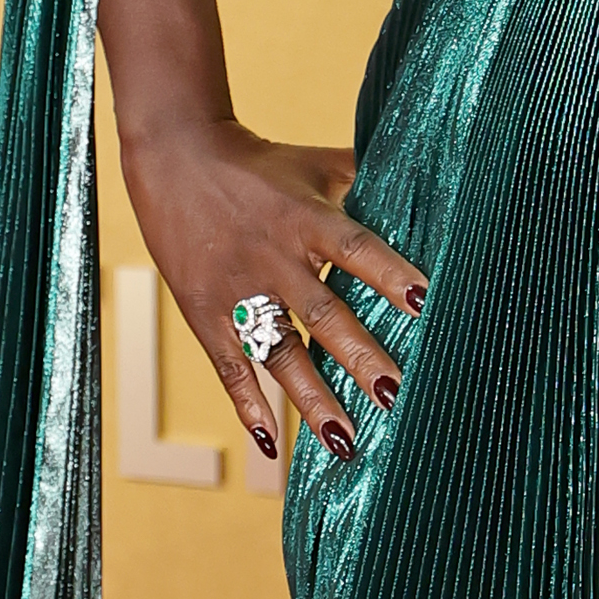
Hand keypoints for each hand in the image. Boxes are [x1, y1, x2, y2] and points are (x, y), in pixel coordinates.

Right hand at [122, 120, 419, 463]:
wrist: (173, 155)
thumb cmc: (256, 162)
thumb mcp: (313, 164)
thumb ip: (364, 179)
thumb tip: (422, 175)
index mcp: (305, 219)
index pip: (354, 248)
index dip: (388, 274)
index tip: (425, 303)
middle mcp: (273, 258)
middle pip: (321, 314)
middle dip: (360, 357)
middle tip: (396, 396)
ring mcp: (236, 290)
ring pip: (279, 353)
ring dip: (312, 399)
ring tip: (346, 440)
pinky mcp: (203, 311)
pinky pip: (229, 366)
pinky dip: (248, 405)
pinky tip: (272, 443)